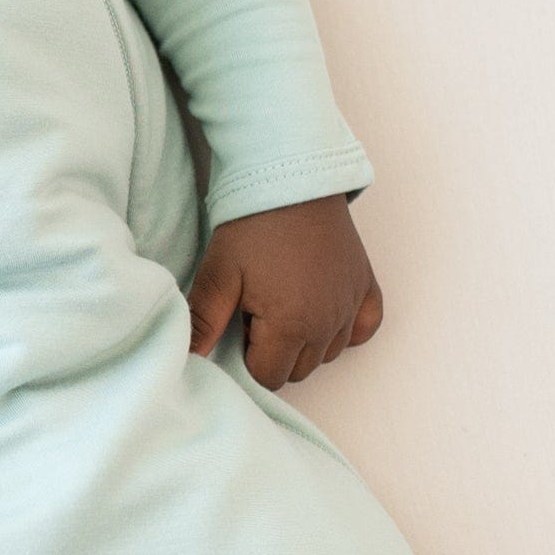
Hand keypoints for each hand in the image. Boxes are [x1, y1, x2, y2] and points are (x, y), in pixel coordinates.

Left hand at [186, 195, 384, 387]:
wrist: (292, 178)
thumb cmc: (253, 225)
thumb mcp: (219, 273)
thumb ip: (204, 322)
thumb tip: (189, 359)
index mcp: (292, 325)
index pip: (267, 377)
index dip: (246, 359)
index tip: (237, 326)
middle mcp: (328, 323)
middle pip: (297, 370)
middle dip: (273, 353)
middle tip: (256, 311)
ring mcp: (350, 305)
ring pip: (326, 353)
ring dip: (304, 341)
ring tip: (282, 302)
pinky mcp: (366, 287)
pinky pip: (362, 330)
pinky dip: (344, 328)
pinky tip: (321, 310)